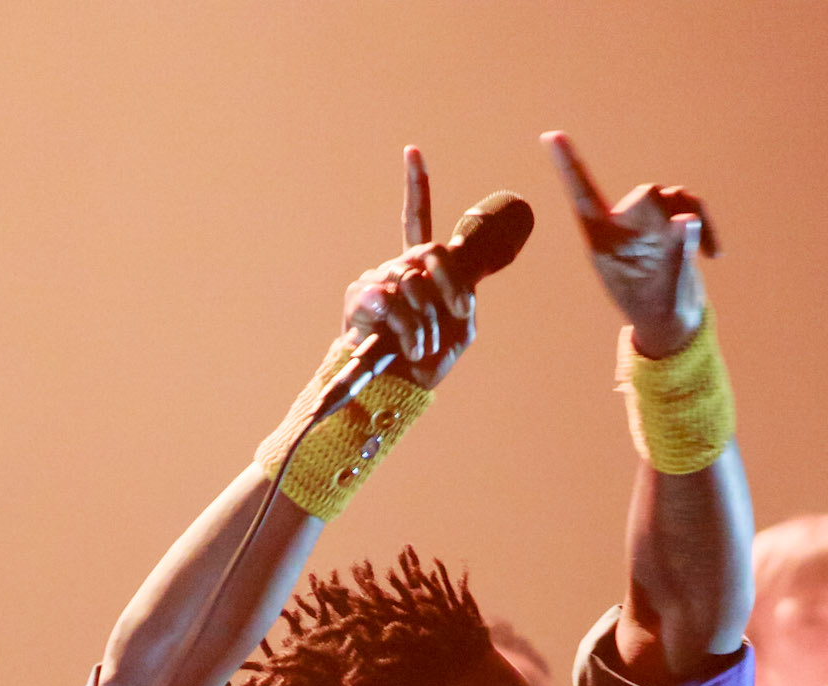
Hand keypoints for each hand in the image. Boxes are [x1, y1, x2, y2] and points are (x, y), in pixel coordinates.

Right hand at [339, 146, 476, 391]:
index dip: (416, 186)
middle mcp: (395, 268)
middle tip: (457, 315)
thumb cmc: (426, 362)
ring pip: (414, 279)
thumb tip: (457, 275)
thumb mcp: (462, 327)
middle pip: (431, 252)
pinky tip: (409, 345)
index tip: (412, 152)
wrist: (395, 391)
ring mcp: (376, 280)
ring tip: (422, 346)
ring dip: (427, 319)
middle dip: (452, 285)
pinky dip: (409, 327)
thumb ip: (466, 291)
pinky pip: (392, 299)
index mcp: (418, 269)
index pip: (416, 220)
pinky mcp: (360, 298)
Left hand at [542, 132, 720, 359]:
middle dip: (667, 214)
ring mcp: (646, 222)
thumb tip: (688, 219)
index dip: (568, 165)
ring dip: (693, 218)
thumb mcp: (665, 290)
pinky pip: (690, 205)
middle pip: (646, 195)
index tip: (550, 135)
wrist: (671, 324)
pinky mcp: (669, 220)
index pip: (583, 196)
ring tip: (707, 253)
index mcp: (602, 241)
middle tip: (680, 234)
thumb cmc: (657, 311)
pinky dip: (704, 225)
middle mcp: (622, 225)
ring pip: (671, 196)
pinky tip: (714, 255)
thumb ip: (675, 255)